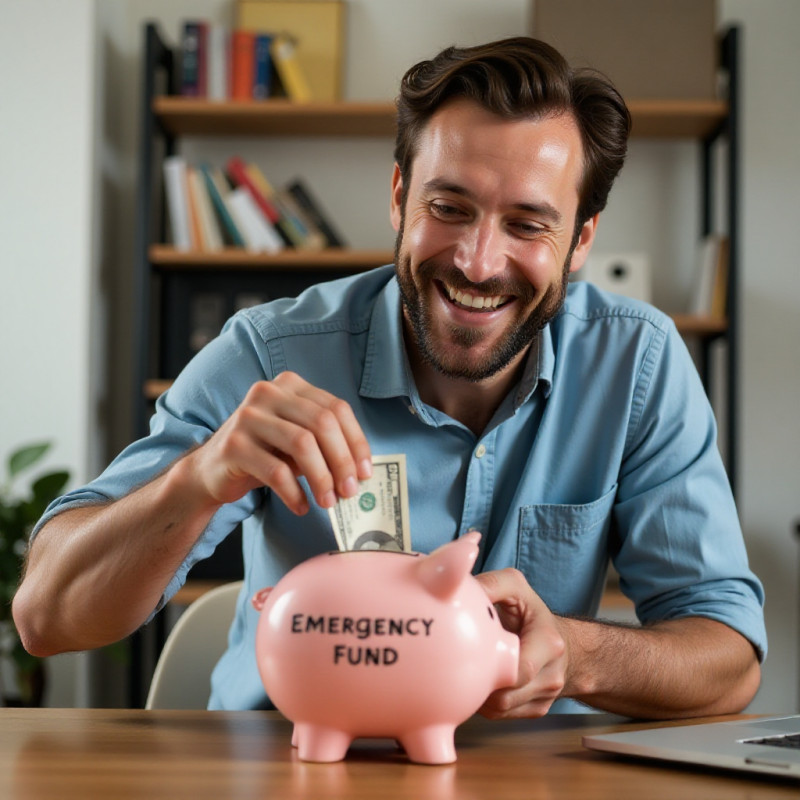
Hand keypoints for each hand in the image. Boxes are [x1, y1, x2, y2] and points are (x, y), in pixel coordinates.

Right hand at [185, 371, 372, 514]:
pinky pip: (275, 471)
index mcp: (290, 385)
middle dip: (342, 461)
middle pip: (322, 423)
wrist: (212, 471)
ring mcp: (248, 416)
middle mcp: (268, 393)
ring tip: (328, 502)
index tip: (365, 472)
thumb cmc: (264, 455)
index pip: (336, 408)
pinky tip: (302, 507)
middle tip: (350, 491)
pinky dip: (294, 493)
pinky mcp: (233, 445)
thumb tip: (361, 470)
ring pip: (301, 444)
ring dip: (321, 478)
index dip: (356, 442)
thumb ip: (326, 445)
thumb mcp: (297, 441)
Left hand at [475, 568, 567, 718]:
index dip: (492, 667)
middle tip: (461, 664)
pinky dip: (486, 703)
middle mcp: (551, 675)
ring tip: (468, 671)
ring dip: (480, 695)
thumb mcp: (518, 588)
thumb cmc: (532, 613)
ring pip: (501, 710)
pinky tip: (480, 682)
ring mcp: (545, 697)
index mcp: (549, 644)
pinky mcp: (537, 710)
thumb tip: (457, 587)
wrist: (563, 643)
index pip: (519, 670)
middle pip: (506, 697)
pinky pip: (502, 716)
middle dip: (480, 683)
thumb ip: (493, 584)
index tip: (473, 652)